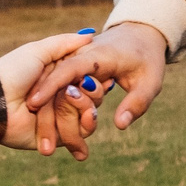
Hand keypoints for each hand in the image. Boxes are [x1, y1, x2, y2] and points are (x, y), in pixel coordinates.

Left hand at [0, 30, 101, 158]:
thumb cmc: (13, 72)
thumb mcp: (38, 51)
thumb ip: (64, 43)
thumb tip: (89, 35)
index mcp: (58, 79)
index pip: (88, 80)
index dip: (96, 79)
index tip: (101, 76)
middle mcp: (60, 99)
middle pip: (94, 99)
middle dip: (92, 93)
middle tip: (77, 87)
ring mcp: (59, 119)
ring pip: (89, 116)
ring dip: (84, 107)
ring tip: (69, 98)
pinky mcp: (56, 137)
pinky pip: (79, 135)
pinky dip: (82, 125)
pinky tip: (82, 118)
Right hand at [25, 20, 167, 135]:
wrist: (139, 35)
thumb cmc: (146, 58)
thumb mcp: (150, 82)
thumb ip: (136, 104)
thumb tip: (119, 125)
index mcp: (98, 55)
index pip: (69, 68)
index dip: (51, 84)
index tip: (34, 102)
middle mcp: (79, 56)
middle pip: (55, 84)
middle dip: (47, 116)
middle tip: (47, 149)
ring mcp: (72, 61)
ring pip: (53, 90)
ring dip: (48, 119)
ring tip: (48, 149)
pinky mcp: (70, 69)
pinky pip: (58, 90)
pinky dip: (54, 112)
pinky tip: (56, 137)